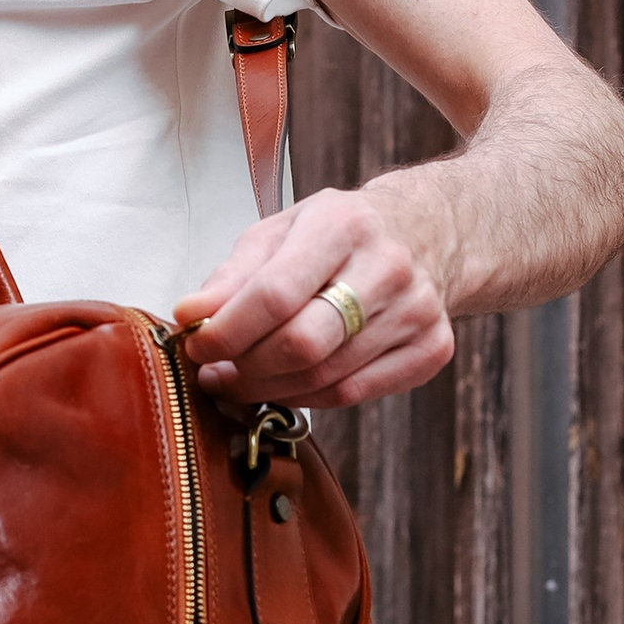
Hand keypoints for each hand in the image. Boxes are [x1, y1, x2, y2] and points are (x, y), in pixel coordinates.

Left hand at [172, 186, 454, 408]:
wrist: (423, 232)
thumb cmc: (336, 233)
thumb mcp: (279, 232)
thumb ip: (232, 275)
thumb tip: (190, 316)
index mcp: (341, 225)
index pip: (275, 294)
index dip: (227, 331)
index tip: (197, 345)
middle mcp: (387, 267)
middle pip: (303, 344)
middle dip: (246, 368)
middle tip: (215, 373)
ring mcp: (417, 311)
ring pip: (327, 377)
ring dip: (270, 389)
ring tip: (240, 380)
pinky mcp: (432, 348)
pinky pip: (355, 393)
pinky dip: (308, 398)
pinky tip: (284, 385)